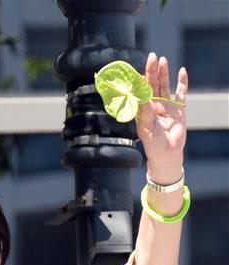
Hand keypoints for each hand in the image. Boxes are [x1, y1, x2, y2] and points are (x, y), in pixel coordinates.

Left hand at [136, 53, 187, 182]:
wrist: (167, 154)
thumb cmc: (152, 143)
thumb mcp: (145, 126)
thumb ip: (143, 110)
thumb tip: (138, 94)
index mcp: (144, 109)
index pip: (141, 90)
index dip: (139, 79)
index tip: (135, 68)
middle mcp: (154, 105)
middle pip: (153, 84)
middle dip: (152, 70)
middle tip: (152, 56)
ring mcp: (167, 106)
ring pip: (165, 85)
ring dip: (163, 73)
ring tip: (162, 60)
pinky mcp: (179, 109)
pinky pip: (181, 93)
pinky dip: (182, 82)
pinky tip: (181, 71)